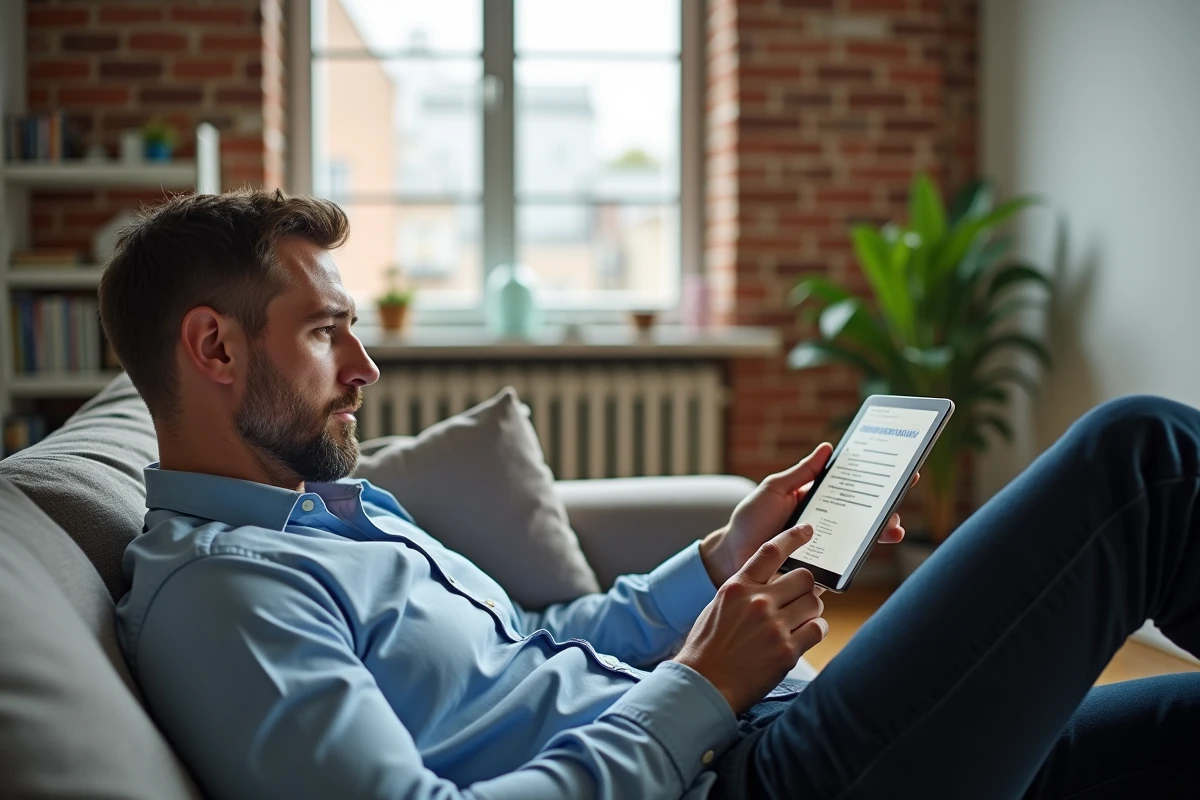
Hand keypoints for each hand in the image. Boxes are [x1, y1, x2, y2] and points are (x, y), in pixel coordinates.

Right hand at [675, 524, 825, 714]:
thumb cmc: (708, 646)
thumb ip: (745, 590)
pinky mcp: (787, 651)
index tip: (807, 530)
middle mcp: (757, 602)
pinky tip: (805, 635)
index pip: (771, 550)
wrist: (703, 684)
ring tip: (801, 620)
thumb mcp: (719, 606)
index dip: (793, 536)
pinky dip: (816, 630)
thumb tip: (773, 580)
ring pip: (814, 602)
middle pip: (803, 577)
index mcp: (737, 586)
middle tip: (801, 597)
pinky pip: (818, 629)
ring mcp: (773, 626)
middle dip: (806, 586)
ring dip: (812, 610)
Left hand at [700, 444, 915, 586]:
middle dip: (887, 505)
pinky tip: (868, 550)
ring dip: (881, 533)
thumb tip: (827, 448)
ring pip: (861, 539)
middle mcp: (827, 523)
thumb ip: (801, 472)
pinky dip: (860, 557)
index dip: (877, 480)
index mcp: (818, 500)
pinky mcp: (822, 568)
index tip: (902, 469)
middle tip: (901, 495)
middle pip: (865, 514)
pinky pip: (845, 563)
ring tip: (893, 528)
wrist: (732, 556)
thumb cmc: (751, 519)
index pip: (854, 488)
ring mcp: (827, 546)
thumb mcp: (775, 489)